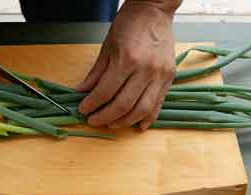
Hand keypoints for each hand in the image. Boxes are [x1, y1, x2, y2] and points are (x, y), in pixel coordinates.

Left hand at [76, 1, 178, 129]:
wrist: (154, 10)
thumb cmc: (129, 24)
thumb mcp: (107, 46)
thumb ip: (96, 73)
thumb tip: (82, 92)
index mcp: (126, 59)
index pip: (105, 92)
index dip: (92, 104)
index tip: (83, 110)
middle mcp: (145, 69)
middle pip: (123, 104)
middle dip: (105, 117)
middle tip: (94, 120)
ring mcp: (159, 75)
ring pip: (141, 109)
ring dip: (124, 121)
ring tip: (111, 124)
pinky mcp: (169, 77)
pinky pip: (158, 104)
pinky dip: (148, 118)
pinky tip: (138, 126)